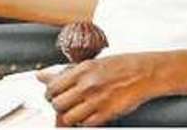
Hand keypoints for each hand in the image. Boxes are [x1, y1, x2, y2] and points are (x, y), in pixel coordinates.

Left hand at [44, 52, 168, 125]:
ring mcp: (97, 100)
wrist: (146, 73)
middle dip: (57, 106)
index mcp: (81, 71)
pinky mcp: (108, 113)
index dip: (50, 94)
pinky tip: (88, 116)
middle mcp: (87, 85)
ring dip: (69, 117)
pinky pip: (86, 124)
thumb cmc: (120, 66)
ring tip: (75, 112)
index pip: (52, 87)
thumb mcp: (90, 63)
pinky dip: (84, 122)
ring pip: (69, 117)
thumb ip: (64, 72)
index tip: (53, 96)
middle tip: (64, 105)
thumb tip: (40, 75)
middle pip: (57, 104)